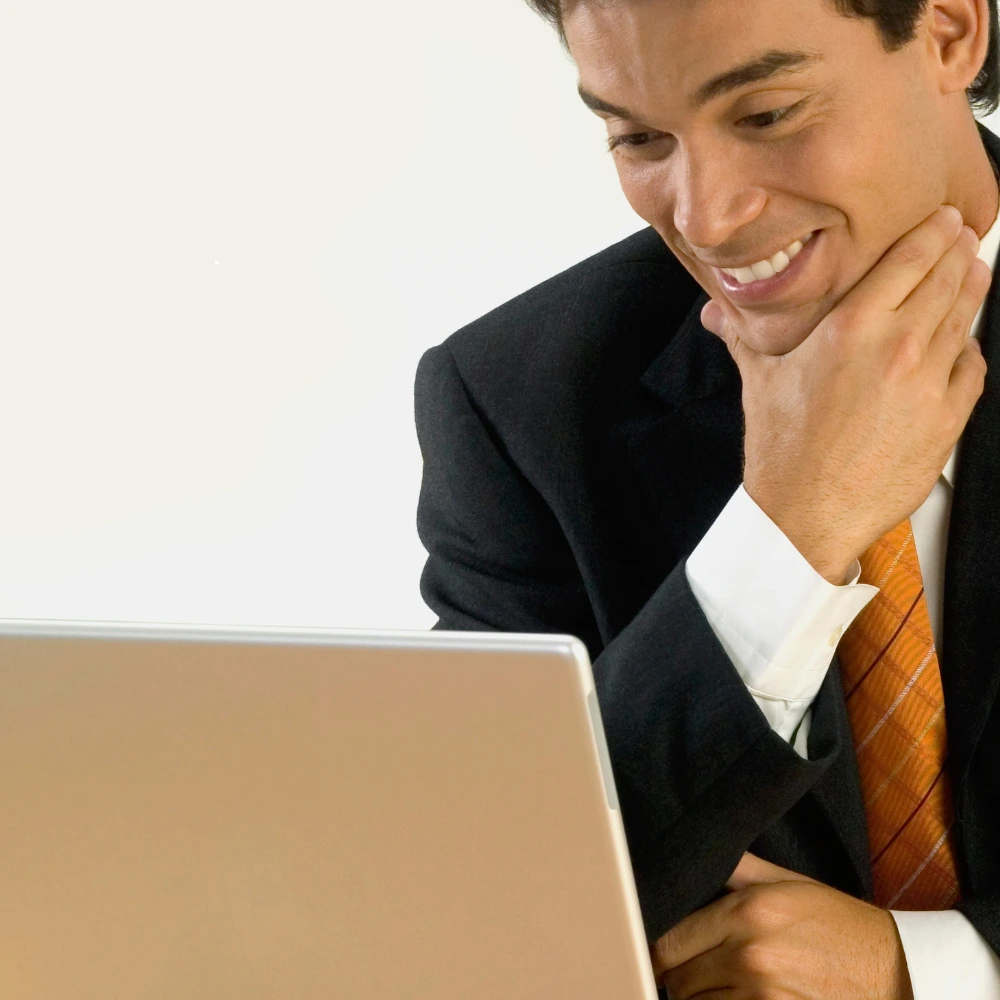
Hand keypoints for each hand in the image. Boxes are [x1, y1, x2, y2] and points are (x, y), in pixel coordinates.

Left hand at [650, 853, 912, 998]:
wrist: (897, 970)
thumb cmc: (838, 923)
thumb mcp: (786, 882)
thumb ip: (735, 867)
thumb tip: (696, 848)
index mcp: (746, 912)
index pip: (669, 942)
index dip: (659, 952)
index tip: (662, 954)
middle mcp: (750, 954)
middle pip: (679, 981)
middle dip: (679, 978)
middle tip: (692, 972)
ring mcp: (766, 995)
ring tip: (719, 986)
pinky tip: (738, 998)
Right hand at [701, 204, 989, 583]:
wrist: (807, 515)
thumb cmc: (784, 454)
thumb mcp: (760, 382)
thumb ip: (743, 336)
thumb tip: (716, 314)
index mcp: (851, 329)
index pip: (910, 257)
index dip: (933, 230)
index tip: (942, 218)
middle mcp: (898, 348)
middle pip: (948, 277)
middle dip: (958, 250)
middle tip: (962, 235)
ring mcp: (930, 383)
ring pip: (966, 317)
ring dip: (973, 289)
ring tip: (973, 274)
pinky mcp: (948, 418)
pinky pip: (972, 368)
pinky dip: (968, 349)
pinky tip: (960, 343)